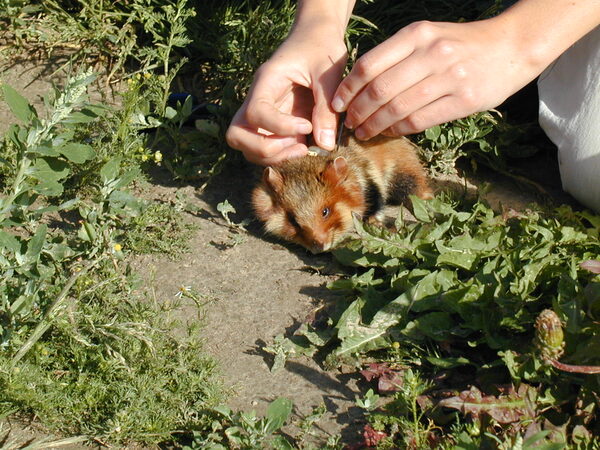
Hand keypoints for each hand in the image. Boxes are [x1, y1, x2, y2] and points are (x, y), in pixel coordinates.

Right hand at [226, 28, 346, 164]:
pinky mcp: (273, 125)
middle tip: (298, 145)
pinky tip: (304, 147)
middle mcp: (257, 100)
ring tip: (303, 149)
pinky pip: (265, 149)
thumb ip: (326, 108)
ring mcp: (263, 115)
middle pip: (236, 135)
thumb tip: (325, 145)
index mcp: (266, 81)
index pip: (255, 113)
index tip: (306, 126)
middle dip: (264, 149)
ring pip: (246, 147)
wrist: (316, 38)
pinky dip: (281, 156)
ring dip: (272, 156)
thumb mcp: (328, 73)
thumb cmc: (321, 48)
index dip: (279, 127)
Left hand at [331, 18, 539, 138]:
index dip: (348, 88)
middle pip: (380, 89)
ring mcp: (450, 77)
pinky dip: (398, 130)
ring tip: (363, 133)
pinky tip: (389, 132)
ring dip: (374, 125)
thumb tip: (361, 87)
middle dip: (358, 110)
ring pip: (397, 108)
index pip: (370, 64)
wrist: (511, 46)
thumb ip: (398, 56)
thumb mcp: (428, 36)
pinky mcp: (464, 100)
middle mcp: (432, 53)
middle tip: (350, 122)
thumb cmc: (461, 44)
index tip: (338, 103)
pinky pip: (419, 120)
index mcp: (418, 34)